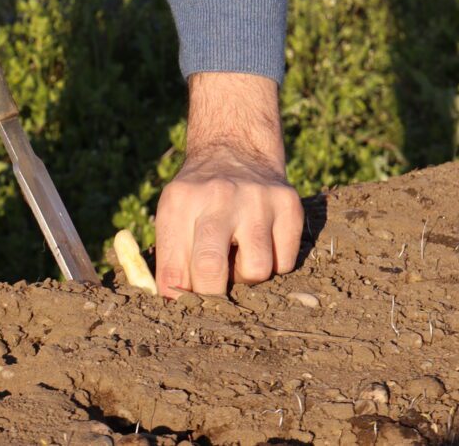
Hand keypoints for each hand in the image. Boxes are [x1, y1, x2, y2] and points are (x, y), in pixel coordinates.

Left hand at [153, 73, 303, 296]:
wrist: (236, 150)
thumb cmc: (199, 197)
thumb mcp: (173, 214)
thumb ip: (170, 260)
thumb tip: (173, 307)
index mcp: (181, 201)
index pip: (174, 271)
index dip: (179, 299)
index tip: (186, 306)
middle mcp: (219, 196)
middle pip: (211, 270)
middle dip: (211, 295)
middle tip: (214, 287)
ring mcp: (258, 199)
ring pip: (256, 271)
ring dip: (247, 275)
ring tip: (239, 254)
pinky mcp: (289, 204)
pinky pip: (284, 263)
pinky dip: (274, 263)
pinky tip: (262, 241)